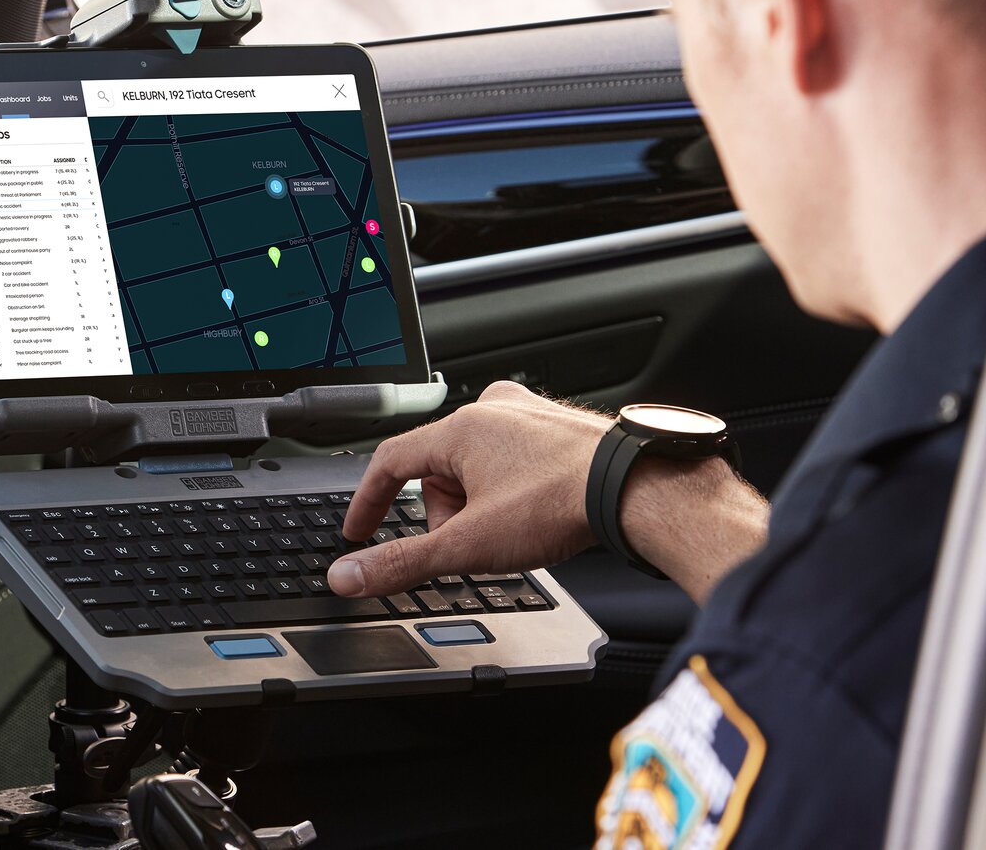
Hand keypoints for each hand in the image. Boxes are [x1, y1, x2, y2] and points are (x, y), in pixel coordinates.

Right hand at [332, 382, 768, 602]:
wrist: (636, 488)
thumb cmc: (560, 502)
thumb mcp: (468, 545)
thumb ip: (403, 562)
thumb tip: (350, 575)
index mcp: (459, 428)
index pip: (391, 461)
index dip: (370, 502)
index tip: (361, 529)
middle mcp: (493, 410)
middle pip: (439, 471)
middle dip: (446, 514)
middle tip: (472, 543)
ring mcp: (531, 414)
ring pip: (479, 466)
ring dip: (482, 502)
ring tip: (515, 529)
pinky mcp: (561, 426)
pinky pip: (516, 460)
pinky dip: (514, 489)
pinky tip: (537, 512)